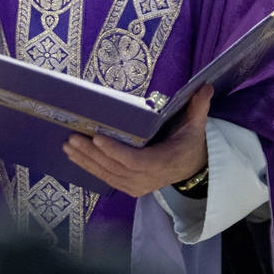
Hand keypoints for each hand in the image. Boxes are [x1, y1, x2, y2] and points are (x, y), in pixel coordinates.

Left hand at [62, 83, 211, 197]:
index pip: (135, 161)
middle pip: (115, 168)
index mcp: (163, 162)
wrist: (192, 167)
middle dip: (91, 154)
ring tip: (68, 146)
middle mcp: (148, 178)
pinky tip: (75, 157)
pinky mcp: (130, 188)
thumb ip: (199, 106)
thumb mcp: (197, 125)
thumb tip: (206, 86)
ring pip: (107, 175)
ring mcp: (138, 186)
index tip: (97, 138)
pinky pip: (107, 179)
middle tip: (72, 138)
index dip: (115, 151)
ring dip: (85, 161)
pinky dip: (90, 168)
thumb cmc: (190, 141)